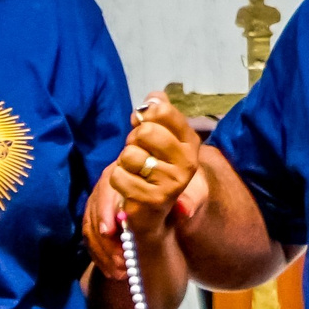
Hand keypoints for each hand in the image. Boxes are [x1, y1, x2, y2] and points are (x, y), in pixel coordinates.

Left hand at [85, 94, 201, 280]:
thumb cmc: (152, 168)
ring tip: (135, 173)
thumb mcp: (159, 137)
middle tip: (138, 155)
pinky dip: (118, 180)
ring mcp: (174, 182)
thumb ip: (158, 112)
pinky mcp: (155, 199)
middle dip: (132, 142)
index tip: (144, 128)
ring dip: (124, 163)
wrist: (151, 211)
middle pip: (144, 132)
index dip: (144, 117)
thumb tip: (154, 97)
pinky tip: (130, 188)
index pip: (162, 110)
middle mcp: (188, 161)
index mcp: (191, 141)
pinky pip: (120, 176)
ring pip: (130, 154)